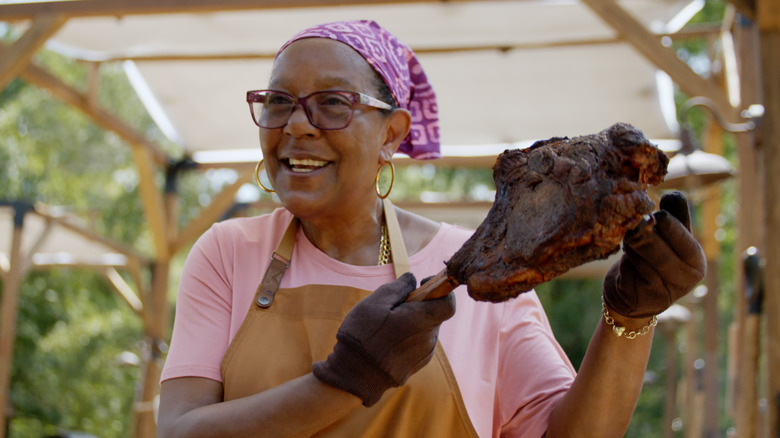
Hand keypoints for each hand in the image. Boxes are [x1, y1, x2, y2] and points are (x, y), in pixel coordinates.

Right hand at [312, 272, 455, 405]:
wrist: (353, 376)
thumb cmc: (362, 337)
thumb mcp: (374, 303)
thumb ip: (398, 288)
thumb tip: (412, 279)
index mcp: (421, 321)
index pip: (449, 302)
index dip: (440, 289)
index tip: (422, 285)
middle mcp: (428, 339)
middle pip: (435, 314)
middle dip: (419, 306)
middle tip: (394, 308)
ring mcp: (424, 355)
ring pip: (426, 329)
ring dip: (413, 323)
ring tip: (387, 327)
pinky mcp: (417, 365)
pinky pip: (419, 344)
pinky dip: (409, 338)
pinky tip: (388, 342)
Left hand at [603, 191, 705, 317]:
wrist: (633, 298)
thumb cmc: (653, 263)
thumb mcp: (668, 240)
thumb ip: (674, 218)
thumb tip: (674, 193)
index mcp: (696, 261)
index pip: (682, 237)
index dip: (666, 224)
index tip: (655, 215)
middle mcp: (685, 279)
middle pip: (658, 247)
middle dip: (643, 233)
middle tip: (633, 224)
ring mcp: (664, 291)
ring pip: (641, 255)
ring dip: (631, 243)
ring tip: (629, 238)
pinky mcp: (641, 297)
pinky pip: (628, 268)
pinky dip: (623, 259)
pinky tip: (623, 258)